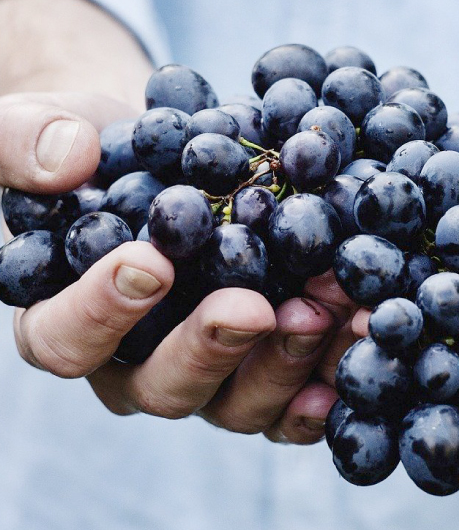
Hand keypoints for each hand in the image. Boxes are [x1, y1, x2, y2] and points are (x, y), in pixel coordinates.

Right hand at [2, 91, 359, 443]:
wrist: (167, 157)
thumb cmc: (98, 151)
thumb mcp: (42, 127)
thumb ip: (25, 140)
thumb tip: (68, 160)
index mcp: (70, 319)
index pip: (66, 339)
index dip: (101, 311)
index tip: (150, 262)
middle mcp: (138, 361)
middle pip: (163, 386)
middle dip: (210, 348)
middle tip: (252, 307)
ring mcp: (207, 370)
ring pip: (236, 402)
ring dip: (283, 362)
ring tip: (325, 309)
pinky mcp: (260, 364)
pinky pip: (290, 396)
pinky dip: (324, 379)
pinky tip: (355, 343)